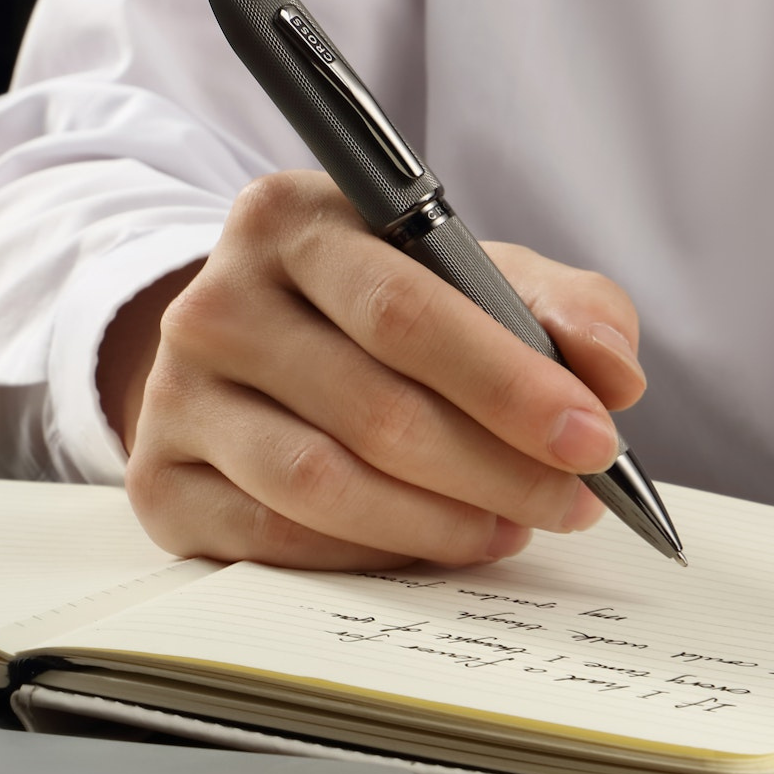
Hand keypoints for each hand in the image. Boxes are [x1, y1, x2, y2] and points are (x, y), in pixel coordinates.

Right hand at [98, 171, 645, 570]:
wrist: (250, 344)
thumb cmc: (380, 307)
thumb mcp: (472, 274)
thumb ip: (561, 307)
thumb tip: (615, 377)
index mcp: (294, 219)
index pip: (406, 310)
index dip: (509, 383)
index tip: (594, 438)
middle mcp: (217, 299)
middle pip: (373, 406)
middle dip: (496, 467)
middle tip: (573, 501)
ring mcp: (176, 394)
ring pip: (323, 483)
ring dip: (441, 522)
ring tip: (514, 526)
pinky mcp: (159, 480)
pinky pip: (276, 538)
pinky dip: (373, 554)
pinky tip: (439, 545)